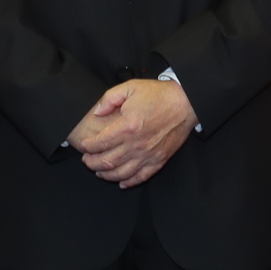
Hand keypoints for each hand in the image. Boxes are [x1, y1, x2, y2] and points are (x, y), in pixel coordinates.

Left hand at [73, 78, 194, 186]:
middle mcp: (136, 145)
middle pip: (107, 162)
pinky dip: (129, 182)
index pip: (100, 143)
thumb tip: (97, 112)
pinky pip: (141, 177)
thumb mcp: (130, 87)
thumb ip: (109, 99)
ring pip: (121, 173)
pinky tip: (121, 182)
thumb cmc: (159, 95)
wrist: (186, 102)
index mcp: (127, 127)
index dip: (88, 147)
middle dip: (92, 163)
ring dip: (107, 174)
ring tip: (99, 171)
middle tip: (87, 160)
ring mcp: (148, 155)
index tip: (83, 146)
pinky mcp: (159, 160)